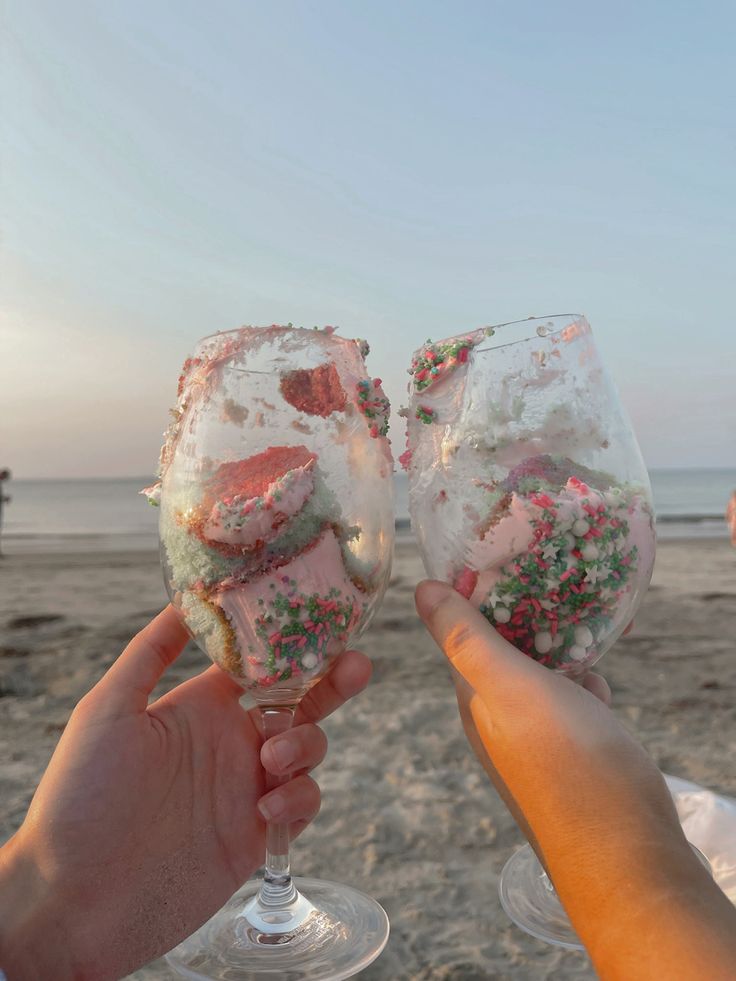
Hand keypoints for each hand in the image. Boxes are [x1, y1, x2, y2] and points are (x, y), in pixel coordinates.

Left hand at [0, 606, 370, 980]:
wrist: (78, 898)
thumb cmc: (82, 797)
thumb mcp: (108, 710)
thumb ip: (150, 653)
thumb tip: (182, 598)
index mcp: (199, 706)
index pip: (259, 664)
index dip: (291, 643)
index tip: (321, 621)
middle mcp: (228, 740)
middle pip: (299, 701)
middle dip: (333, 681)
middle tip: (357, 666)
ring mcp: (245, 788)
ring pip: (308, 749)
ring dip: (305, 746)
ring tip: (270, 763)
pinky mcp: (255, 836)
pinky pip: (302, 805)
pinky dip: (297, 800)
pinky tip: (266, 811)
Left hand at [416, 580, 735, 979]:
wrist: (630, 856)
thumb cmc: (567, 762)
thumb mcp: (509, 688)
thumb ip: (465, 640)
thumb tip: (418, 589)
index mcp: (474, 700)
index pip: (460, 633)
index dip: (472, 592)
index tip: (495, 550)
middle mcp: (500, 718)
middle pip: (503, 649)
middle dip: (522, 612)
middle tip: (548, 568)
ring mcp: (541, 738)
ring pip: (541, 673)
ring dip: (556, 643)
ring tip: (579, 606)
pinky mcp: (578, 752)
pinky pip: (574, 699)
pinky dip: (583, 677)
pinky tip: (597, 668)